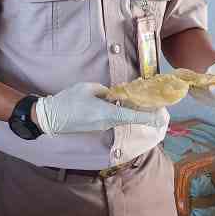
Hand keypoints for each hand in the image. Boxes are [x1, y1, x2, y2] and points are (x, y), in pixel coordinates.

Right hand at [35, 82, 168, 135]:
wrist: (51, 118)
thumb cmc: (69, 101)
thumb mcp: (89, 88)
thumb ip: (105, 91)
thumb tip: (113, 95)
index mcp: (108, 113)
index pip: (134, 116)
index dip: (150, 117)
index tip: (162, 116)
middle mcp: (108, 122)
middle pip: (131, 117)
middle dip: (144, 113)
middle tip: (156, 106)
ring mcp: (102, 126)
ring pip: (122, 118)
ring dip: (131, 111)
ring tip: (141, 102)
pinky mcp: (97, 127)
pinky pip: (113, 119)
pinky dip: (120, 112)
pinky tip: (122, 104)